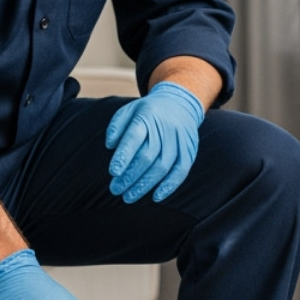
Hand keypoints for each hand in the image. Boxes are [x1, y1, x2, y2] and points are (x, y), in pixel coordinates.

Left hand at [104, 81, 204, 202]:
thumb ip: (116, 126)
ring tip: (129, 197)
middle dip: (130, 176)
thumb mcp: (129, 110)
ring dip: (145, 185)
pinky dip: (169, 185)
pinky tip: (156, 197)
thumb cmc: (148, 112)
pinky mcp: (189, 150)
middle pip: (147, 156)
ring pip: (163, 166)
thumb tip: (110, 145)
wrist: (180, 103)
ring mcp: (179, 140)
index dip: (124, 156)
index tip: (114, 172)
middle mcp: (164, 128)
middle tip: (115, 189)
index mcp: (146, 116)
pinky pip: (181, 170)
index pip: (134, 138)